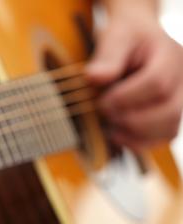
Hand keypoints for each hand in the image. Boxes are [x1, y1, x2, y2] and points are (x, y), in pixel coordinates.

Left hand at [86, 7, 182, 150]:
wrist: (139, 39)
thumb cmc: (127, 37)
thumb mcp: (116, 36)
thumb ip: (107, 55)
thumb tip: (94, 77)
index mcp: (171, 57)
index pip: (156, 84)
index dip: (125, 98)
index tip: (101, 100)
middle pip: (169, 112)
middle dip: (131, 118)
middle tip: (104, 111)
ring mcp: (181, 101)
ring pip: (169, 130)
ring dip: (134, 133)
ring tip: (110, 123)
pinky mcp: (170, 116)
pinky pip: (162, 139)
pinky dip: (138, 143)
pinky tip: (116, 134)